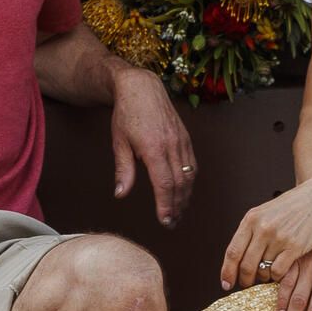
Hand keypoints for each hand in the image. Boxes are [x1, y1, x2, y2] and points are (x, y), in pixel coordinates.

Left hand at [110, 65, 197, 225]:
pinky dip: (189, 180)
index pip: (164, 184)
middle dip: (177, 206)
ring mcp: (181, 141)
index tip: (165, 221)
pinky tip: (183, 190)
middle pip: (179, 183)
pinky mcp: (186, 138)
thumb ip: (123, 170)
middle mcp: (172, 145)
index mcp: (153, 148)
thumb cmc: (126, 115)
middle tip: (171, 223)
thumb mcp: (119, 142)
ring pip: (189, 175)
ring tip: (178, 211)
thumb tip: (121, 194)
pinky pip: (192, 164)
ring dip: (185, 196)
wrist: (142, 87)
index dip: (166, 205)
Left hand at [219, 174, 311, 294]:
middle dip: (244, 279)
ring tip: (265, 275)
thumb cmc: (293, 206)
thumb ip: (251, 230)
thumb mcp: (265, 212)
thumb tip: (238, 256)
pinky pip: (278, 271)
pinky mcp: (295, 247)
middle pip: (246, 265)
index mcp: (251, 219)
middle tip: (245, 284)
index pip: (232, 251)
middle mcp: (263, 229)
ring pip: (263, 270)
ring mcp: (279, 238)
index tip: (225, 283)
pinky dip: (276, 277)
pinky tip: (278, 273)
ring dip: (262, 277)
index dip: (227, 271)